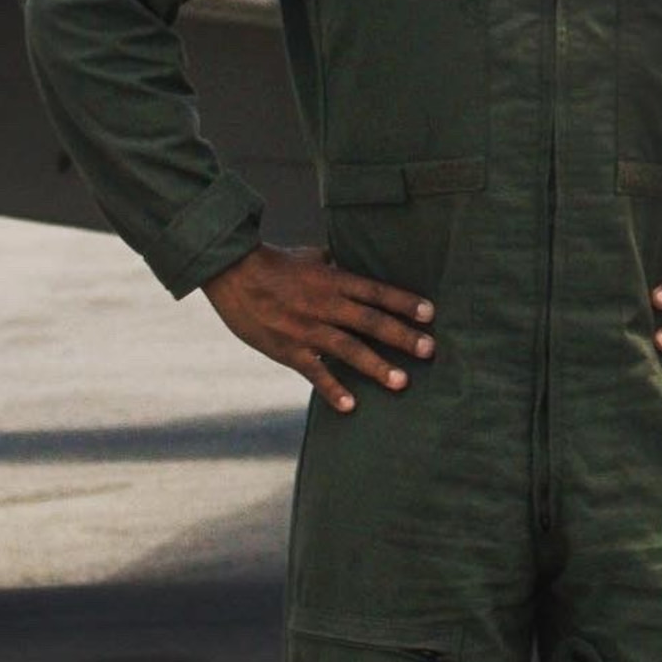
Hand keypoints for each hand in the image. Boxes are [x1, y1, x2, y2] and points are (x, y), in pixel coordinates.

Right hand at [202, 244, 435, 412]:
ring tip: (402, 382)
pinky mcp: (288, 350)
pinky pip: (314, 372)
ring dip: (376, 366)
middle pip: (370, 321)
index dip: (404, 302)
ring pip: (348, 349)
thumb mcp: (311, 255)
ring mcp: (306, 329)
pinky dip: (332, 389)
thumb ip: (338, 264)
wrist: (231, 274)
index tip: (430, 314)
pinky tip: (351, 405)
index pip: (376, 291)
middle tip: (430, 350)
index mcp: (333, 280)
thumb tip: (358, 262)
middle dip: (402, 336)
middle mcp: (324, 305)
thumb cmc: (274, 263)